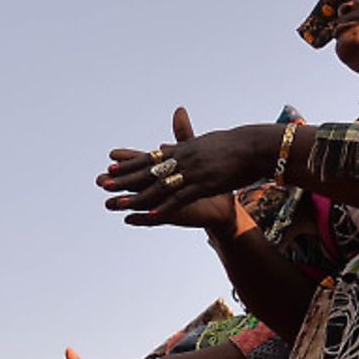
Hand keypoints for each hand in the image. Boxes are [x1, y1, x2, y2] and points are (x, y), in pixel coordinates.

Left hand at [98, 108, 272, 225]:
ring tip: (118, 203)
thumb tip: (166, 146)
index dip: (130, 163)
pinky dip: (166, 206)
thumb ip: (183, 145)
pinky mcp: (205, 185)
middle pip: (148, 171)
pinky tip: (152, 213)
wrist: (255, 148)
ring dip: (138, 196)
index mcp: (182, 150)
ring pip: (160, 187)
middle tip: (103, 183)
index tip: (110, 165)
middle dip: (125, 179)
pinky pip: (181, 198)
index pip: (150, 158)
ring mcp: (193, 172)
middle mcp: (183, 159)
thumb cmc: (232, 146)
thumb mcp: (203, 144)